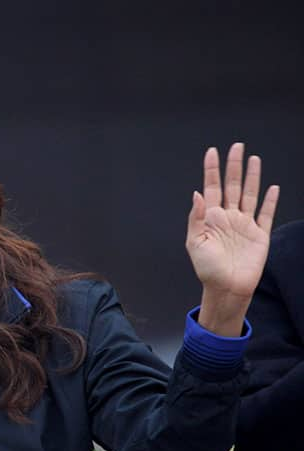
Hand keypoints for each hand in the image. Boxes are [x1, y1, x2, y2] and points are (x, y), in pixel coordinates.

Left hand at [186, 143, 278, 334]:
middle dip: (234, 166)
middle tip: (236, 146)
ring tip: (253, 158)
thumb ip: (196, 218)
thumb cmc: (207, 269)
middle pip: (232, 185)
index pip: (211, 188)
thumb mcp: (194, 243)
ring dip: (252, 176)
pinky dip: (270, 201)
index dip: (211, 170)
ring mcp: (245, 224)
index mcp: (210, 218)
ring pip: (250, 194)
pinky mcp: (260, 234)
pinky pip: (266, 214)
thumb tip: (197, 194)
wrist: (226, 287)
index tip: (212, 152)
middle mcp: (228, 217)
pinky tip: (273, 187)